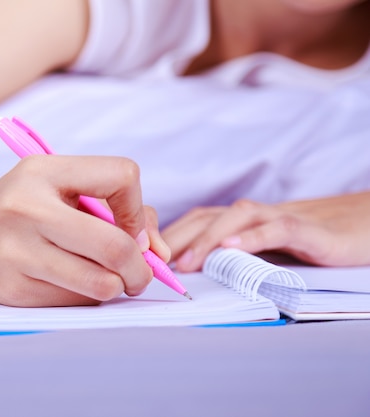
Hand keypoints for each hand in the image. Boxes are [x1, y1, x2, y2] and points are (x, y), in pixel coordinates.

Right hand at [0, 155, 166, 306]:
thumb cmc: (18, 209)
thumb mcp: (57, 187)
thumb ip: (114, 208)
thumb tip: (159, 252)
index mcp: (43, 171)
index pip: (122, 176)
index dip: (137, 208)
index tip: (129, 227)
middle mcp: (27, 208)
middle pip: (115, 245)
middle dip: (141, 268)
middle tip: (139, 274)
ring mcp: (17, 252)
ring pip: (100, 284)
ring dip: (116, 286)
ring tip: (107, 280)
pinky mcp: (13, 290)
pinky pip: (75, 303)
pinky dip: (87, 297)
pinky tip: (71, 284)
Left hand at [161, 192, 369, 271]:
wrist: (363, 227)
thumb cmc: (308, 242)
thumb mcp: (263, 251)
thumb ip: (232, 257)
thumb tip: (189, 272)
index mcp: (240, 221)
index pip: (195, 221)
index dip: (168, 235)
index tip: (145, 257)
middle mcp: (254, 215)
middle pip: (206, 216)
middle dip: (175, 238)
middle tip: (153, 263)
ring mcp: (280, 217)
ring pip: (236, 217)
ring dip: (207, 239)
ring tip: (186, 263)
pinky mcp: (307, 229)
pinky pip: (277, 229)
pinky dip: (252, 237)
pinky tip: (232, 249)